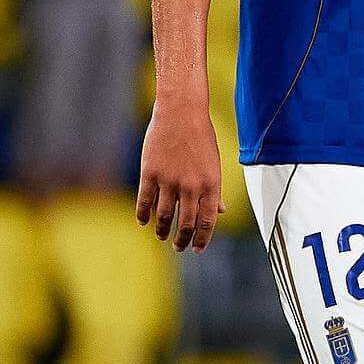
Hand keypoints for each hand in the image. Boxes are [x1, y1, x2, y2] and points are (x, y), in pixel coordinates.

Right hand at [135, 103, 225, 250]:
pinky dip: (143, 215)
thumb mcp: (214, 165)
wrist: (181, 114)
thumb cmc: (201, 139)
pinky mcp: (150, 173)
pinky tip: (143, 222)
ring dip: (162, 230)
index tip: (197, 249)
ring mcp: (169, 180)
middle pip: (186, 223)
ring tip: (161, 236)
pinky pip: (145, 201)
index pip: (208, 221)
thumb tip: (220, 212)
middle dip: (182, 240)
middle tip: (179, 247)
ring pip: (164, 216)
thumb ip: (215, 191)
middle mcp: (191, 186)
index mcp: (211, 185)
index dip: (202, 239)